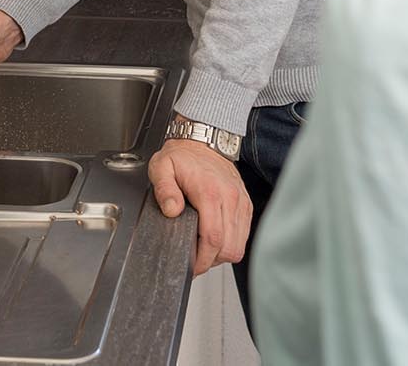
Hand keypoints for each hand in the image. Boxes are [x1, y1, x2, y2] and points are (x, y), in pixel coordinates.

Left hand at [148, 132, 251, 275]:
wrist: (204, 140)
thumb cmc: (182, 156)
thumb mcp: (162, 168)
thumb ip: (164, 190)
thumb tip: (171, 210)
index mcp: (209, 192)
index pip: (213, 238)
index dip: (203, 259)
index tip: (192, 266)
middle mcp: (229, 198)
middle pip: (228, 247)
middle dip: (211, 261)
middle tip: (196, 260)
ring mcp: (240, 202)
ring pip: (239, 245)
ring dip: (222, 253)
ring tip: (205, 249)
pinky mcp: (245, 204)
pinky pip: (244, 235)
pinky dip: (232, 243)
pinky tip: (217, 239)